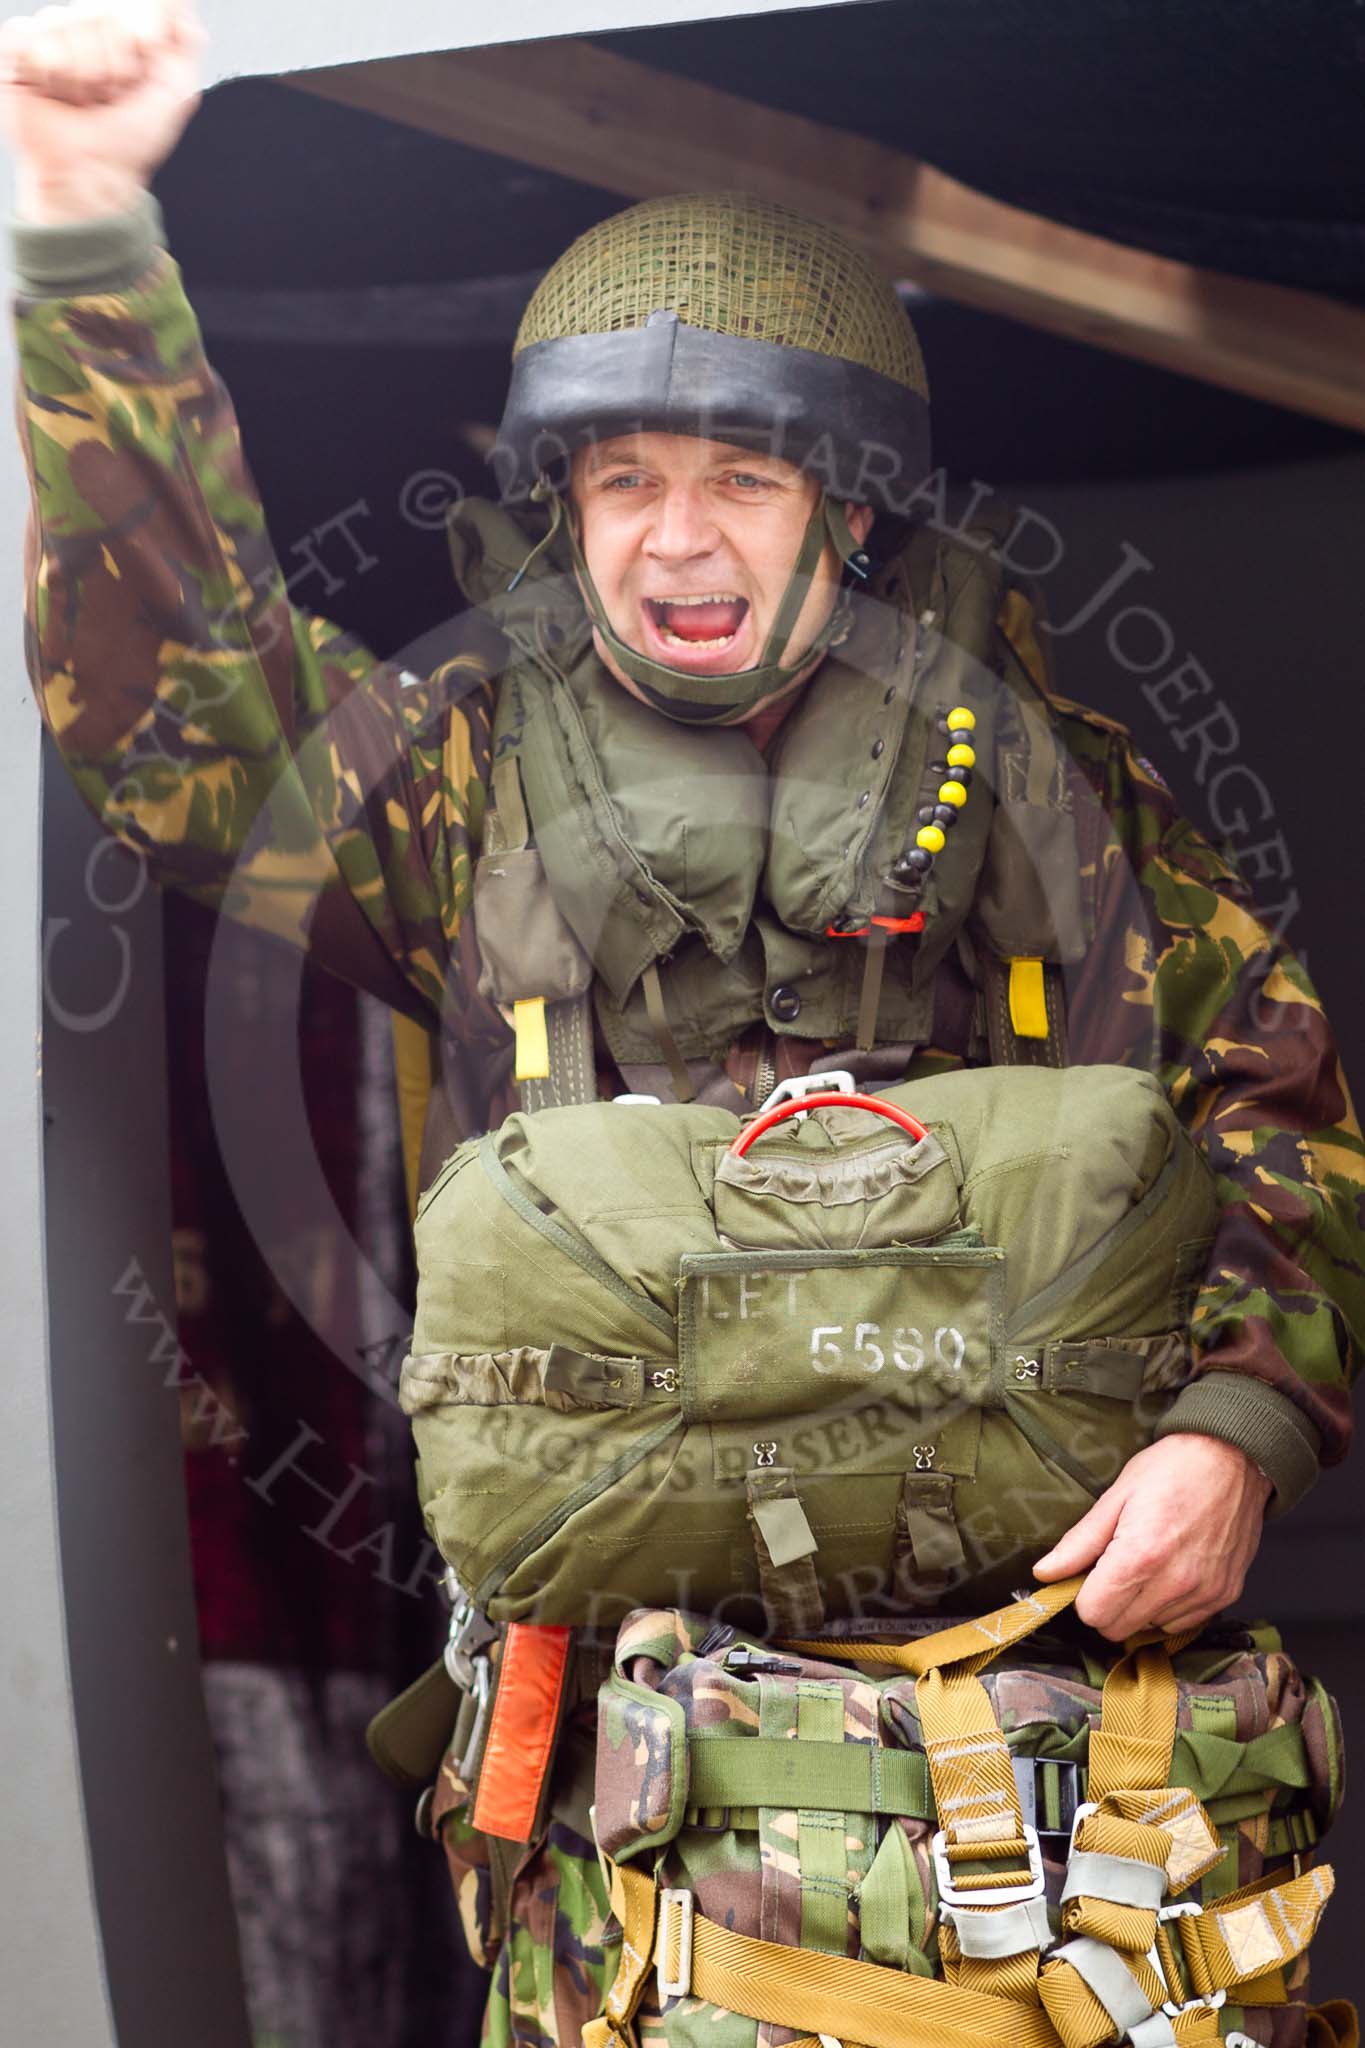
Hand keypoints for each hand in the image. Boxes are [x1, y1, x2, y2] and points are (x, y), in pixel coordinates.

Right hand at [0, 0, 203, 223]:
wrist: (91, 172)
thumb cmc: (128, 140)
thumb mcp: (175, 91)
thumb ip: (186, 42)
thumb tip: (180, 1)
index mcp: (117, 31)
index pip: (130, 7)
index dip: (140, 45)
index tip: (136, 80)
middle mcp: (82, 28)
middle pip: (101, 16)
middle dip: (112, 67)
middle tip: (106, 96)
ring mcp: (47, 36)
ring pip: (66, 26)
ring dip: (81, 76)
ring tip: (79, 98)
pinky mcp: (15, 48)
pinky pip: (32, 36)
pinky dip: (49, 72)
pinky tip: (52, 92)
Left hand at [1032, 1434, 1272, 1641]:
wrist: (1232, 1457)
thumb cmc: (1172, 1469)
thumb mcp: (1116, 1496)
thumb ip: (1079, 1542)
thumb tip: (1045, 1574)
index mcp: (1141, 1556)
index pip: (1093, 1614)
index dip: (1084, 1596)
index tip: (1091, 1575)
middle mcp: (1175, 1582)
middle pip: (1119, 1628)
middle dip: (1108, 1604)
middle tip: (1116, 1569)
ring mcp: (1204, 1593)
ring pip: (1150, 1627)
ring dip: (1140, 1606)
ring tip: (1150, 1564)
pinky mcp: (1225, 1596)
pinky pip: (1183, 1623)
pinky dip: (1170, 1606)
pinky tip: (1172, 1572)